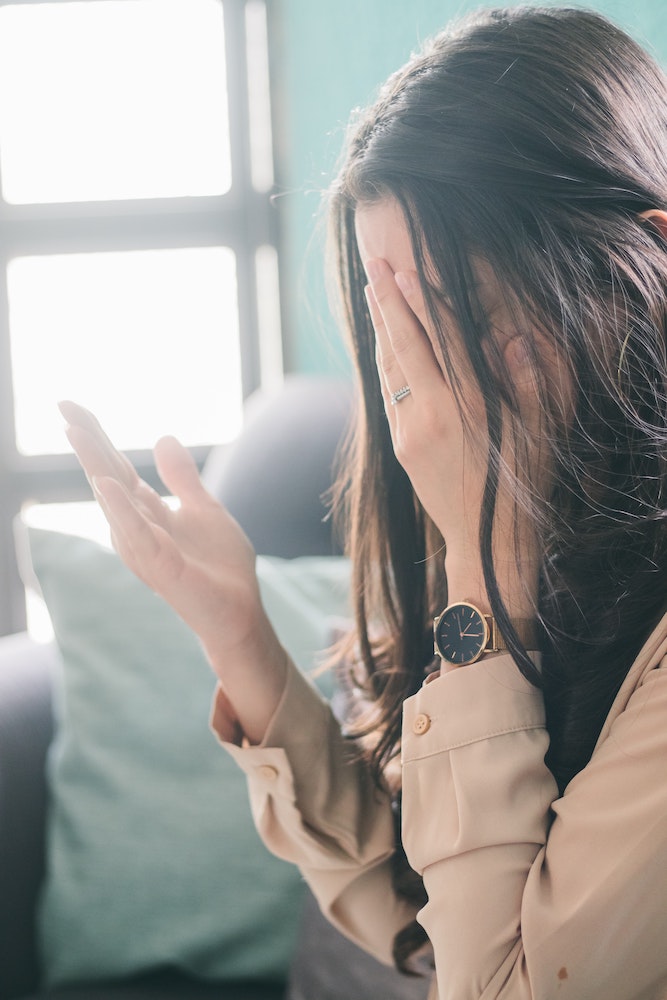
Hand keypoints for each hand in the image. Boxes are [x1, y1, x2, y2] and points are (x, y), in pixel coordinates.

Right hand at [59, 401, 286, 741]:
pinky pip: (138, 533)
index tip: (71, 405)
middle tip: (63, 405)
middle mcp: (138, 527)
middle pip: (107, 476)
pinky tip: (106, 484)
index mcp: (147, 512)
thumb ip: (182, 478)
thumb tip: (163, 436)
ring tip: (76, 432)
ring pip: (114, 499)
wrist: (242, 610)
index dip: (96, 436)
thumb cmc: (220, 566)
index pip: (115, 467)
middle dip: (87, 442)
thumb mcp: (205, 508)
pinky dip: (121, 509)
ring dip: (95, 466)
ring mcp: (145, 546)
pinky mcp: (161, 566)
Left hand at [363, 259, 540, 616]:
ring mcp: (410, 433)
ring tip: (372, 294)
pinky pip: (387, 395)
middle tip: (372, 266)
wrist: (485, 543)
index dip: (421, 303)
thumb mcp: (535, 433)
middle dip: (386, 304)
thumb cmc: (520, 486)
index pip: (440, 342)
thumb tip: (511, 338)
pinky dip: (383, 364)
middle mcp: (431, 416)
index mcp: (468, 407)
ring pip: (388, 370)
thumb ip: (525, 383)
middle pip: (402, 348)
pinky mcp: (400, 448)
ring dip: (380, 330)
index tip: (405, 271)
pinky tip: (381, 345)